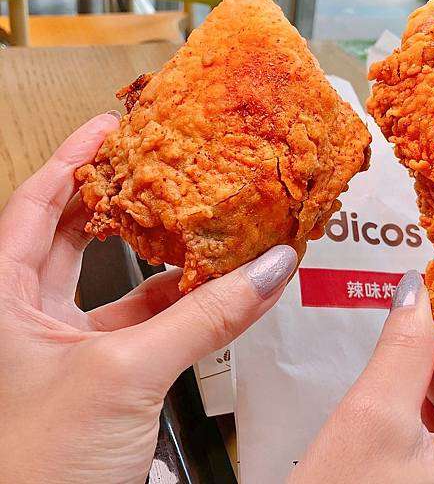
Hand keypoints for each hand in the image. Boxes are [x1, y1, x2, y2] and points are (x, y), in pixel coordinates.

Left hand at [0, 114, 296, 483]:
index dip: (73, 158)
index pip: (36, 203)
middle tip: (157, 164)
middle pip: (73, 235)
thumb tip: (265, 273)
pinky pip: (142, 326)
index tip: (112, 126)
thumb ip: (202, 318)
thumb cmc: (32, 470)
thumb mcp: (123, 374)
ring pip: (115, 285)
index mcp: (2, 299)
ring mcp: (62, 348)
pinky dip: (179, 309)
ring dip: (160, 259)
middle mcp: (25, 318)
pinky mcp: (99, 377)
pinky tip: (215, 294)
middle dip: (118, 198)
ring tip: (197, 224)